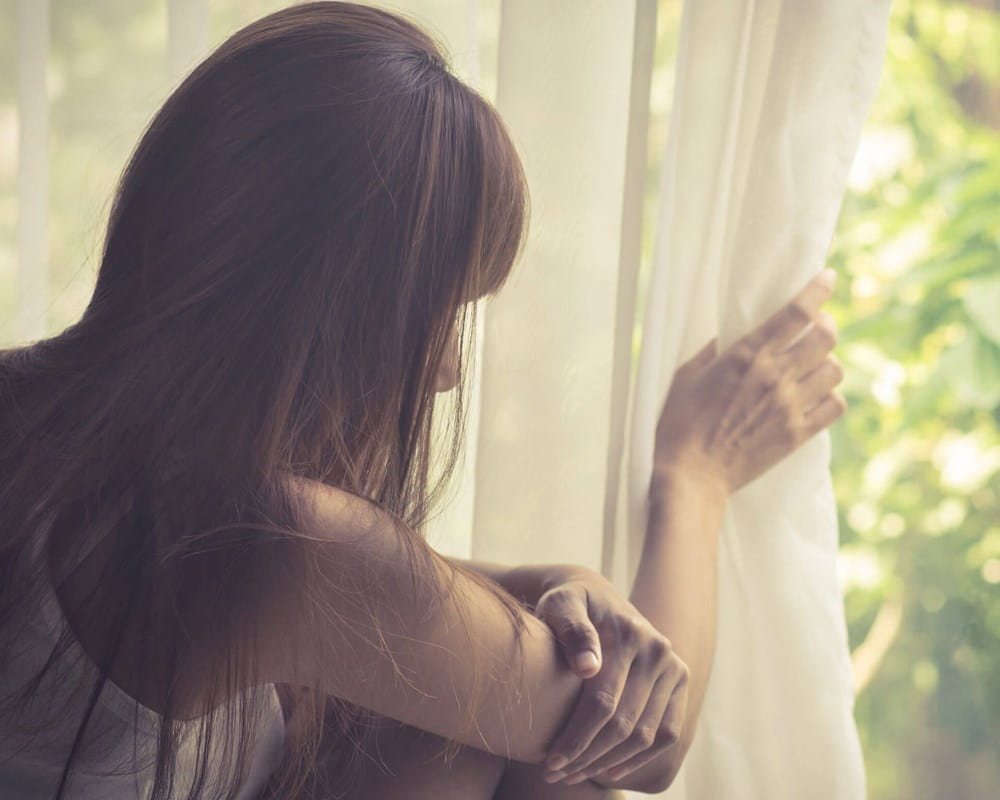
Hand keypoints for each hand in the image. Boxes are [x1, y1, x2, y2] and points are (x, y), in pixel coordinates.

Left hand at [532, 566, 688, 785]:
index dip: (576, 737)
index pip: (602, 701)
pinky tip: (609, 771)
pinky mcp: (679, 681)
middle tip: (554, 774)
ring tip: (574, 773)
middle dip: (587, 756)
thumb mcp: (560, 605)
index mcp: (628, 633)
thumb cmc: (569, 603)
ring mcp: (672, 666)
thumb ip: (572, 630)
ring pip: (645, 734)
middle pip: (624, 722)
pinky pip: (667, 732)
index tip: (549, 762)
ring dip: (608, 762)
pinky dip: (640, 758)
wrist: (596, 594)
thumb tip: (587, 668)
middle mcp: (657, 650)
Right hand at [654, 269, 845, 494]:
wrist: (691, 475)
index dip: (818, 290)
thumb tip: (735, 336)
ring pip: (835, 370)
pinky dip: (831, 396)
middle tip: (816, 327)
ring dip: (827, 362)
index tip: (827, 277)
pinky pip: (835, 405)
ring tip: (813, 365)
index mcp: (746, 355)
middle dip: (826, 324)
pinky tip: (816, 395)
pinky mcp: (797, 434)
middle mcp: (774, 376)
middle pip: (825, 336)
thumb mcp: (687, 375)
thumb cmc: (679, 423)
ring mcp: (789, 406)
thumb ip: (715, 350)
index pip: (796, 313)